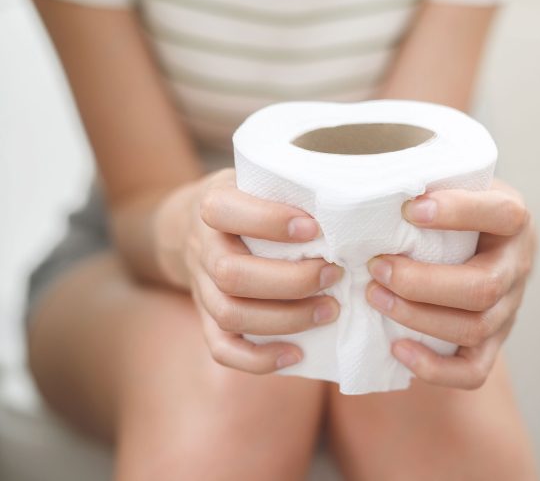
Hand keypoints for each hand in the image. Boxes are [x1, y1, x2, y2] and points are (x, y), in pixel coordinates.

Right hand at [166, 169, 342, 372]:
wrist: (190, 228)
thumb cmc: (245, 202)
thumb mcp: (256, 181)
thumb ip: (288, 190)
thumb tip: (348, 208)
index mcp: (211, 205)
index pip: (225, 211)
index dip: (269, 221)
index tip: (315, 228)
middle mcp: (202, 249)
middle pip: (231, 275)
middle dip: (291, 281)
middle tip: (334, 274)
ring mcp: (200, 288)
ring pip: (230, 314)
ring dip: (285, 319)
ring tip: (331, 310)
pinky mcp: (205, 319)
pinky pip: (223, 349)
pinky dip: (259, 359)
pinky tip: (297, 354)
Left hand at [365, 178, 535, 388]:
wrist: (481, 246)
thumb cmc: (456, 212)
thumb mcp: (456, 186)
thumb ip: (431, 180)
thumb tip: (372, 181)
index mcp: (513, 222)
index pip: (502, 215)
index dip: (458, 212)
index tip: (408, 208)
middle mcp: (517, 267)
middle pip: (482, 287)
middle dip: (422, 282)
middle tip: (376, 266)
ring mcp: (509, 310)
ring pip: (474, 327)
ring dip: (417, 316)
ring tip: (373, 296)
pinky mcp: (493, 344)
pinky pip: (473, 371)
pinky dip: (434, 367)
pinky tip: (396, 348)